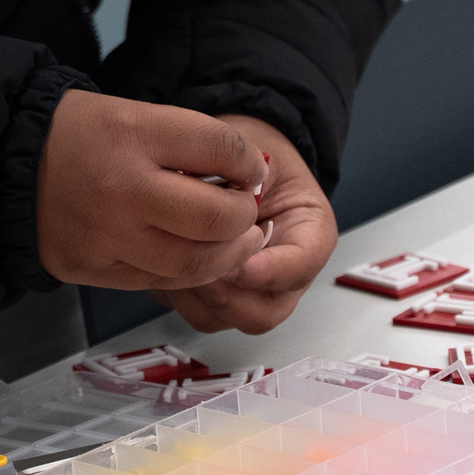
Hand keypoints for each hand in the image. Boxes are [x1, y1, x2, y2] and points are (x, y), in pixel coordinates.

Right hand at [35, 90, 267, 291]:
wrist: (5, 163)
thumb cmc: (77, 134)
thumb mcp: (133, 114)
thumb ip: (189, 143)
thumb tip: (248, 177)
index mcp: (134, 134)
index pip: (222, 151)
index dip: (249, 165)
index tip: (251, 172)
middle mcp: (122, 188)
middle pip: (216, 219)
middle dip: (245, 219)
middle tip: (249, 214)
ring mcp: (105, 235)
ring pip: (193, 263)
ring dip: (227, 256)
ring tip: (236, 244)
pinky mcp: (91, 268)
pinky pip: (158, 282)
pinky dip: (186, 273)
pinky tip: (194, 258)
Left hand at [155, 115, 339, 335]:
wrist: (240, 159)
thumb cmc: (255, 157)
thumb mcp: (261, 155)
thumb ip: (250, 180)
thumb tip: (224, 205)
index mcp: (310, 236)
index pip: (300, 268)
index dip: (269, 272)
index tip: (242, 262)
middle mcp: (283, 275)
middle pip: (263, 313)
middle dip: (226, 296)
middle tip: (201, 267)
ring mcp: (249, 291)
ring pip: (223, 319)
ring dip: (194, 296)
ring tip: (175, 258)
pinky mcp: (215, 295)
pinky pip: (194, 311)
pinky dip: (176, 293)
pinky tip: (164, 259)